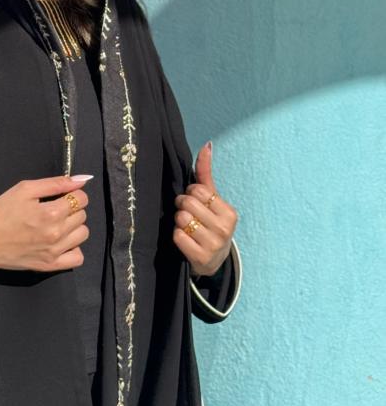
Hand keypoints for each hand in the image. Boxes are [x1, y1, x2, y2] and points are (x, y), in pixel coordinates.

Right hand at [0, 175, 90, 271]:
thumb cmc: (1, 211)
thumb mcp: (25, 189)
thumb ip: (55, 183)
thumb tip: (82, 181)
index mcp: (51, 213)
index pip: (81, 199)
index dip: (73, 194)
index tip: (60, 196)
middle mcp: (56, 234)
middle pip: (82, 215)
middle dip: (71, 209)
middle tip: (53, 209)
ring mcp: (54, 252)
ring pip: (83, 234)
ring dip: (74, 227)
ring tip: (57, 225)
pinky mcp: (50, 266)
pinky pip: (77, 258)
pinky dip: (74, 249)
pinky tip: (61, 243)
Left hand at [173, 141, 237, 276]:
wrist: (213, 259)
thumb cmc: (209, 223)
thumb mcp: (211, 199)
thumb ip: (205, 173)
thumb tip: (206, 145)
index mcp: (229, 212)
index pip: (198, 190)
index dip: (190, 193)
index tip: (195, 202)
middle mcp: (224, 229)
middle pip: (188, 203)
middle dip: (182, 206)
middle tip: (188, 214)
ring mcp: (213, 245)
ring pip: (182, 219)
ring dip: (178, 222)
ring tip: (187, 227)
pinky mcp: (200, 258)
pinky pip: (177, 236)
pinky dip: (176, 236)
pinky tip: (185, 240)